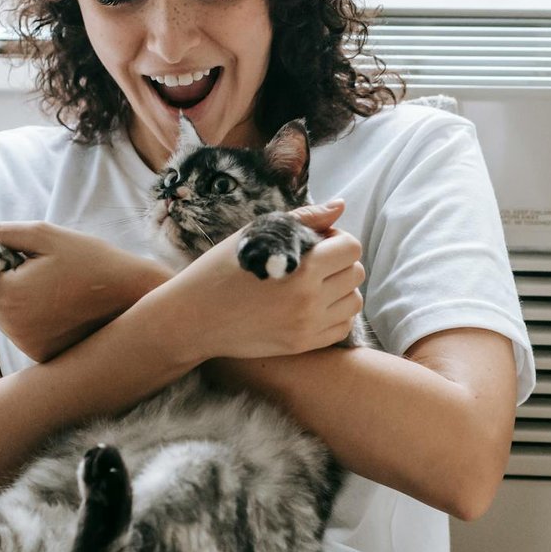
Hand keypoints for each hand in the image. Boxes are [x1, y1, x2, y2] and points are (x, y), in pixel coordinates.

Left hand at [0, 221, 169, 362]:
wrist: (135, 298)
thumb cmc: (92, 261)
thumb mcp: (46, 235)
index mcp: (8, 296)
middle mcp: (12, 328)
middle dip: (2, 280)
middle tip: (37, 266)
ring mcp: (28, 345)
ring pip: (5, 316)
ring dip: (18, 299)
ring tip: (54, 286)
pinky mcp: (43, 356)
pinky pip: (23, 331)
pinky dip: (34, 318)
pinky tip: (61, 306)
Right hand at [151, 199, 364, 362]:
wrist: (194, 317)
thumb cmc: (222, 269)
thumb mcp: (259, 233)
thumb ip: (305, 219)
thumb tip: (341, 206)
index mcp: (301, 267)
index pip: (351, 248)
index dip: (337, 240)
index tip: (317, 242)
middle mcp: (309, 300)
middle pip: (356, 274)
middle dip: (340, 263)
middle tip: (314, 262)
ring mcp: (307, 326)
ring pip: (354, 302)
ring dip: (341, 289)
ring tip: (314, 284)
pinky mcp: (302, 345)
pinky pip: (342, 327)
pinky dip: (334, 313)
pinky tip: (311, 305)